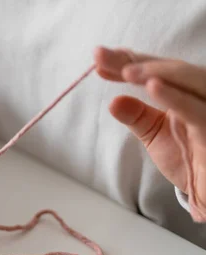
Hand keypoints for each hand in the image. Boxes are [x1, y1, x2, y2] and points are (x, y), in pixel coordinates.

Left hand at [94, 46, 205, 218]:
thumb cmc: (189, 158)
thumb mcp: (154, 134)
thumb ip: (136, 115)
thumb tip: (113, 101)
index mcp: (185, 93)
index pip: (156, 71)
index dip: (128, 62)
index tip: (98, 59)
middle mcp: (201, 95)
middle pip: (170, 69)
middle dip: (134, 61)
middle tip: (101, 56)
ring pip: (189, 79)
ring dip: (156, 72)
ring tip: (126, 71)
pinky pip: (196, 109)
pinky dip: (174, 97)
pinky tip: (152, 86)